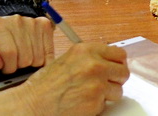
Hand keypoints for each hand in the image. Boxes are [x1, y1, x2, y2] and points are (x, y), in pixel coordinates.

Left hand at [0, 15, 54, 73]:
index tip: (7, 68)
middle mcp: (16, 21)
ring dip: (31, 63)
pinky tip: (36, 57)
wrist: (9, 23)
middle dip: (20, 66)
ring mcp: (33, 22)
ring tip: (24, 57)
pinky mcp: (45, 24)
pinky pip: (49, 51)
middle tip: (15, 62)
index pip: (9, 54)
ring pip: (38, 57)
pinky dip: (44, 60)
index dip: (9, 67)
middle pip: (25, 57)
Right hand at [0, 42, 128, 115]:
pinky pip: (107, 105)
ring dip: (108, 95)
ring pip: (118, 90)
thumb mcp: (68, 59)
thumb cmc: (45, 84)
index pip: (119, 54)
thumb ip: (89, 58)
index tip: (115, 69)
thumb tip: (107, 61)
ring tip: (90, 95)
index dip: (118, 64)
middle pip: (123, 72)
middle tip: (106, 84)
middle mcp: (94, 64)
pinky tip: (84, 103)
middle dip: (116, 80)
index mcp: (87, 50)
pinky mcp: (96, 101)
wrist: (33, 104)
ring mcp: (97, 83)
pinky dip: (98, 106)